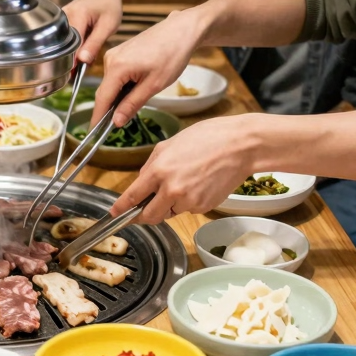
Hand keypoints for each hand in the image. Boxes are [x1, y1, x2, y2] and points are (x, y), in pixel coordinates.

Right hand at [63, 0, 124, 64]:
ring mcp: (60, 18)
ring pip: (62, 43)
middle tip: (82, 70)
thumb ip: (95, 43)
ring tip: (83, 57)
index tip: (76, 74)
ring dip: (72, 54)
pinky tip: (81, 48)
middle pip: (63, 45)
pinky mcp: (59, 22)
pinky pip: (63, 39)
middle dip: (72, 59)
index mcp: (77, 15)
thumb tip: (82, 61)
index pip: (70, 44)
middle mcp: (64, 16)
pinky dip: (72, 47)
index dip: (73, 61)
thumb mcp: (108, 25)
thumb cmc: (109, 5)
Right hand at [91, 9, 203, 127]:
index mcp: (117, 67)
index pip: (102, 98)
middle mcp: (110, 59)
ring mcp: (114, 53)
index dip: (98, 117)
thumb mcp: (154, 85)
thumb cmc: (172, 54)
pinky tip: (137, 88)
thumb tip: (116, 121)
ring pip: (111, 83)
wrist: (182, 30)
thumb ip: (132, 104)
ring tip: (136, 101)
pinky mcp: (121, 52)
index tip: (94, 133)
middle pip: (105, 91)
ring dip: (118, 96)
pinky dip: (122, 85)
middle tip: (117, 125)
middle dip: (110, 108)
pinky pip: (116, 74)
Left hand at [111, 114, 266, 223]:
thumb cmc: (207, 139)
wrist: (241, 146)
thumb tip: (141, 184)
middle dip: (143, 215)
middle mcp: (172, 190)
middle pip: (148, 216)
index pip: (132, 197)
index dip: (120, 208)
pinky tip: (197, 184)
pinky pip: (187, 209)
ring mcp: (189, 201)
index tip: (114, 214)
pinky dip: (186, 202)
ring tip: (182, 182)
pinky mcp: (203, 207)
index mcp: (159, 171)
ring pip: (168, 213)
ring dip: (167, 205)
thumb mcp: (168, 145)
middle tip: (143, 208)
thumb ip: (151, 166)